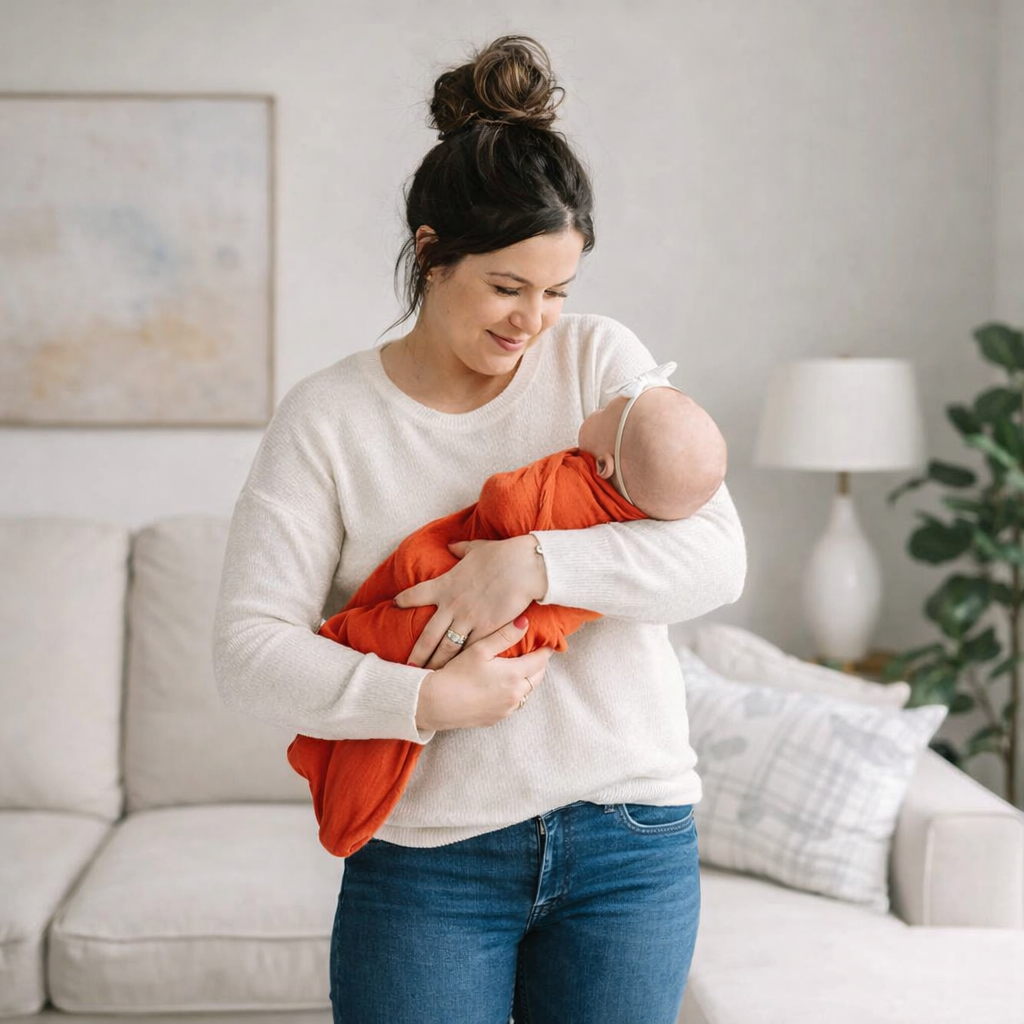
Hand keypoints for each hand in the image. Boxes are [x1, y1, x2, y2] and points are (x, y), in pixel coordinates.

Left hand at [397, 535, 547, 669]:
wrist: (524, 566)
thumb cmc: (501, 554)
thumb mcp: (476, 548)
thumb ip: (460, 549)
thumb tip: (451, 545)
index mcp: (446, 585)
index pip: (417, 594)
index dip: (404, 599)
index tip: (394, 604)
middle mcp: (452, 605)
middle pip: (428, 636)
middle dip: (417, 654)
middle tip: (408, 669)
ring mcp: (468, 620)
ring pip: (447, 649)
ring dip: (437, 664)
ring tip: (430, 677)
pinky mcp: (486, 629)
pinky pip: (471, 649)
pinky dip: (464, 662)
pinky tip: (460, 673)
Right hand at [414, 616, 553, 730]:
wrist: (434, 704)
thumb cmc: (456, 674)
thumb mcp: (480, 649)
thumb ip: (505, 635)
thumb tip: (525, 622)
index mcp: (514, 675)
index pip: (540, 661)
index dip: (545, 650)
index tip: (546, 642)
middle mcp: (515, 695)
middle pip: (537, 678)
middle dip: (538, 665)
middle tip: (534, 653)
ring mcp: (506, 710)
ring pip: (526, 693)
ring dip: (527, 680)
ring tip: (519, 667)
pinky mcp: (496, 719)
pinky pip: (513, 704)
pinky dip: (514, 693)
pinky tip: (503, 685)